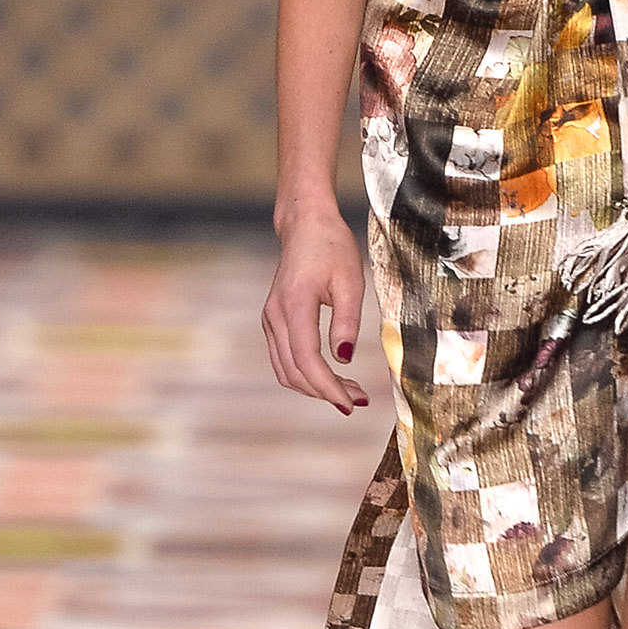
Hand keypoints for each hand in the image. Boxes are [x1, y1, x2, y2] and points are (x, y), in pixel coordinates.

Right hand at [263, 210, 369, 412]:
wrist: (306, 225)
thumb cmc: (332, 247)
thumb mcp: (350, 280)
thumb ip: (348, 320)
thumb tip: (345, 358)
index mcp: (295, 304)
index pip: (307, 360)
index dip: (328, 386)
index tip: (352, 403)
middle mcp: (275, 315)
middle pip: (293, 372)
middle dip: (324, 392)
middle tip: (357, 400)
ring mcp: (270, 319)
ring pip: (285, 370)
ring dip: (314, 386)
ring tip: (349, 391)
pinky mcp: (273, 320)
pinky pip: (284, 358)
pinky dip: (305, 374)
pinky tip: (331, 375)